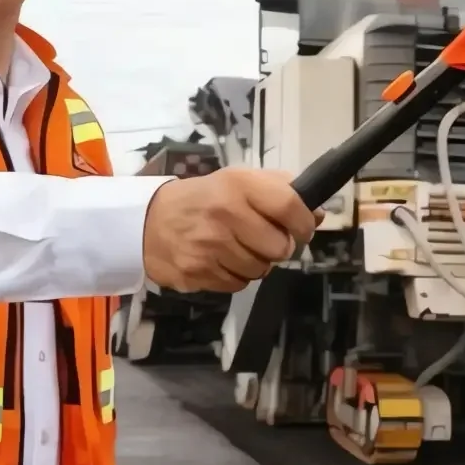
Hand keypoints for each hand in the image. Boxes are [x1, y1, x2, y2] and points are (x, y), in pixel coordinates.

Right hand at [141, 169, 319, 291]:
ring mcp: (209, 246)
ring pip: (260, 270)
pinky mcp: (198, 272)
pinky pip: (238, 284)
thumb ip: (279, 189)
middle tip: (263, 240)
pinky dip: (235, 276)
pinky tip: (221, 261)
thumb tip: (317, 213)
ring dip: (256, 263)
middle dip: (278, 248)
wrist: (147, 221)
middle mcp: (224, 214)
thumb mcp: (236, 180)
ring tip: (237, 248)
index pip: (290, 206)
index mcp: (238, 185)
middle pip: (280, 248)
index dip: (304, 223)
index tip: (302, 229)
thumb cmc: (202, 199)